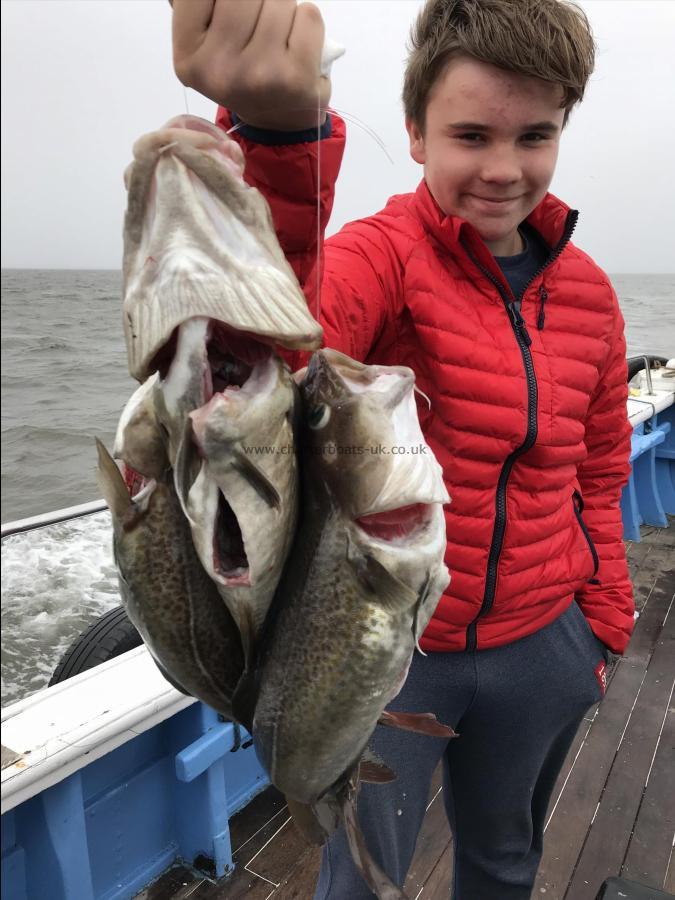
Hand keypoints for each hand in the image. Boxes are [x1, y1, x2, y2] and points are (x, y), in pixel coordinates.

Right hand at [171, 0, 330, 130]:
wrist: (278, 121)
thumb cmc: (244, 71)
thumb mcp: (206, 43)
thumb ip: (199, 5)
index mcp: (188, 57)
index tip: (232, 13)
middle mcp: (219, 69)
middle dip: (258, 0)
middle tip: (259, 25)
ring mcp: (258, 74)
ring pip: (279, 0)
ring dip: (284, 10)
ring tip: (277, 38)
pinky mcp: (295, 76)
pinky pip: (308, 15)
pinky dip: (307, 22)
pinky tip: (296, 45)